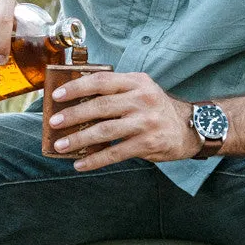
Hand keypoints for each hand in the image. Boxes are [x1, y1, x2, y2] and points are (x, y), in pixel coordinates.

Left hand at [46, 72, 202, 169]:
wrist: (191, 127)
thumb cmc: (156, 108)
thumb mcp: (140, 90)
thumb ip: (115, 91)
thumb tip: (75, 102)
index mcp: (136, 82)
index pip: (101, 80)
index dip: (77, 87)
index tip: (57, 95)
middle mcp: (142, 99)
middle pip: (100, 106)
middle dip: (73, 115)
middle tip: (53, 123)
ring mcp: (146, 122)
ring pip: (105, 130)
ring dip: (79, 139)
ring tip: (61, 146)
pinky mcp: (148, 143)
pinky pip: (116, 153)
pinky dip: (95, 160)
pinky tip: (81, 164)